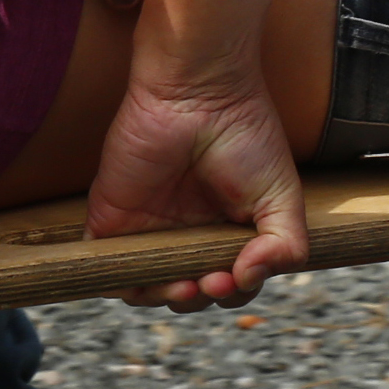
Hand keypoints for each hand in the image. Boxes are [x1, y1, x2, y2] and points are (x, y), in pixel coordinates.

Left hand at [87, 56, 309, 311]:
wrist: (199, 90)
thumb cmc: (245, 135)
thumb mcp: (282, 198)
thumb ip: (283, 247)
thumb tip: (252, 280)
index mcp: (224, 232)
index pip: (228, 284)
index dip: (232, 293)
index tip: (236, 277)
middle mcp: (186, 234)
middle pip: (187, 291)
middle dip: (200, 298)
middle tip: (211, 281)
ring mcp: (148, 227)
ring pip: (146, 287)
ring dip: (163, 298)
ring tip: (184, 286)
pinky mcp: (112, 217)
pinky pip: (105, 264)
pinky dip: (116, 282)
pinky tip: (140, 282)